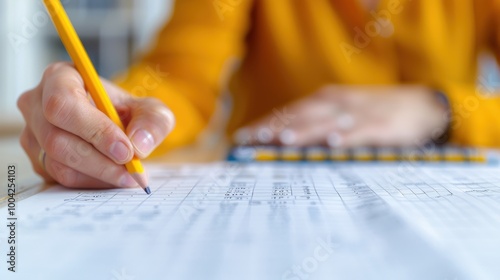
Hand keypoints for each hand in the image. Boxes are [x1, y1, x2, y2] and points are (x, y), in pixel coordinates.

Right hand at [17, 62, 174, 188]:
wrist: (119, 128)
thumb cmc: (128, 112)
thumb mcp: (150, 110)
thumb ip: (152, 121)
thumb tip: (138, 144)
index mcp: (60, 78)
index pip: (64, 104)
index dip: (94, 130)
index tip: (125, 150)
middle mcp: (37, 104)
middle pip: (57, 139)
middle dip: (100, 160)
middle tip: (132, 170)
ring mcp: (33, 134)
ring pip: (58, 163)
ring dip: (99, 174)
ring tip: (129, 176)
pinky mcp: (38, 160)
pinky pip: (59, 179)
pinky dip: (91, 182)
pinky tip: (113, 177)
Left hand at [234, 85, 448, 146]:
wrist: (423, 106)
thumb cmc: (375, 112)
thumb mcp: (342, 112)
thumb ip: (316, 124)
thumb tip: (282, 139)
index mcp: (326, 100)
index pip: (289, 112)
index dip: (265, 124)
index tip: (242, 138)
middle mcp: (338, 103)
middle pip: (301, 116)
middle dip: (274, 128)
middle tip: (252, 141)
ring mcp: (359, 113)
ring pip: (326, 122)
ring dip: (303, 131)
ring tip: (281, 140)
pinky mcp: (381, 126)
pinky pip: (361, 131)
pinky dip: (346, 136)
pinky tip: (332, 143)